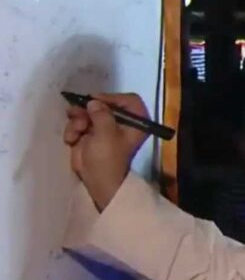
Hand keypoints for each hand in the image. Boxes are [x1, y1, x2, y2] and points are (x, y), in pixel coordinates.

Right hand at [64, 93, 149, 209]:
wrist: (97, 182)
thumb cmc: (108, 159)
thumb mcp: (107, 134)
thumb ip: (101, 114)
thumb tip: (94, 101)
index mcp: (136, 122)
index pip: (129, 100)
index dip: (113, 98)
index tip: (97, 101)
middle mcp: (121, 122)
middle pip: (104, 103)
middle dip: (88, 109)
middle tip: (77, 114)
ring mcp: (104, 127)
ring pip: (88, 112)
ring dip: (77, 120)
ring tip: (76, 132)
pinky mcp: (89, 134)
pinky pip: (78, 123)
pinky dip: (73, 130)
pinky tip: (72, 139)